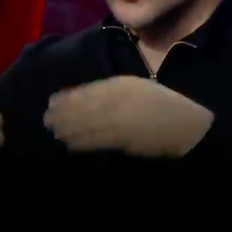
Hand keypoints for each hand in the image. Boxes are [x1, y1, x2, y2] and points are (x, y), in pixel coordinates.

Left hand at [44, 76, 213, 157]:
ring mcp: (119, 123)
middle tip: (45, 119)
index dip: (67, 98)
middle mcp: (117, 103)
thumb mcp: (136, 87)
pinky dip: (82, 143)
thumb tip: (84, 95)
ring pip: (86, 126)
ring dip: (67, 129)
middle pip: (82, 109)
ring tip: (53, 131)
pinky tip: (69, 144)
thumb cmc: (161, 103)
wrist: (185, 126)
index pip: (87, 92)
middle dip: (62, 114)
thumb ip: (110, 89)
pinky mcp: (123, 142)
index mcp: (121, 86)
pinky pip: (98, 142)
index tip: (51, 101)